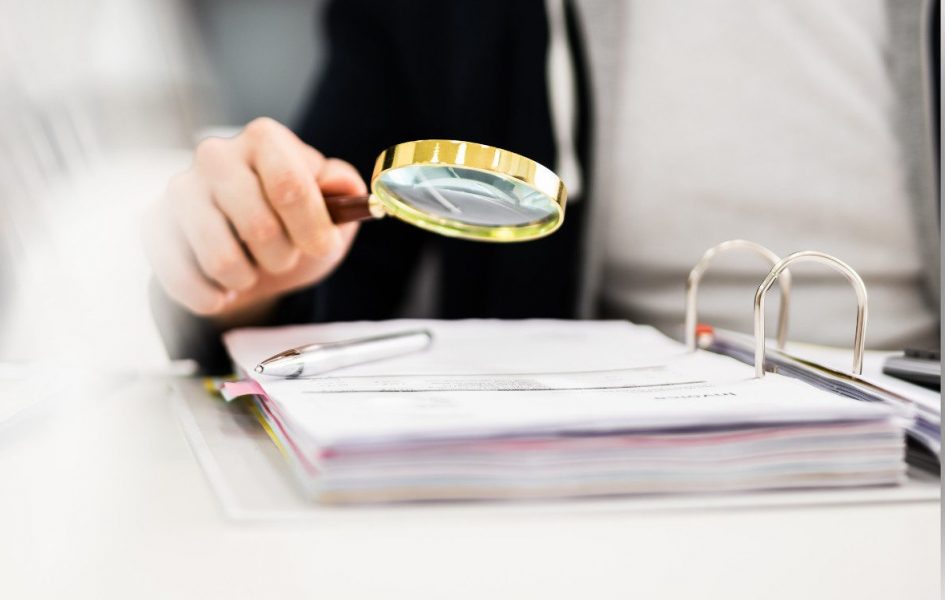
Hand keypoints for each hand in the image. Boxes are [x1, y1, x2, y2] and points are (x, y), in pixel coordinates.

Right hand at [144, 117, 364, 324]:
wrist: (252, 255)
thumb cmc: (295, 224)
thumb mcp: (333, 208)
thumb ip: (343, 191)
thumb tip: (345, 186)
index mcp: (264, 139)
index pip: (290, 186)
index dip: (312, 227)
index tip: (322, 246)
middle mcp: (216, 155)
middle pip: (258, 227)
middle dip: (282, 256)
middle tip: (283, 256)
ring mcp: (180, 189)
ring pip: (222, 259)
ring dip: (247, 279)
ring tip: (251, 269)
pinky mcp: (153, 225)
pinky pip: (184, 279)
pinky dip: (212, 297)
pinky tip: (222, 288)